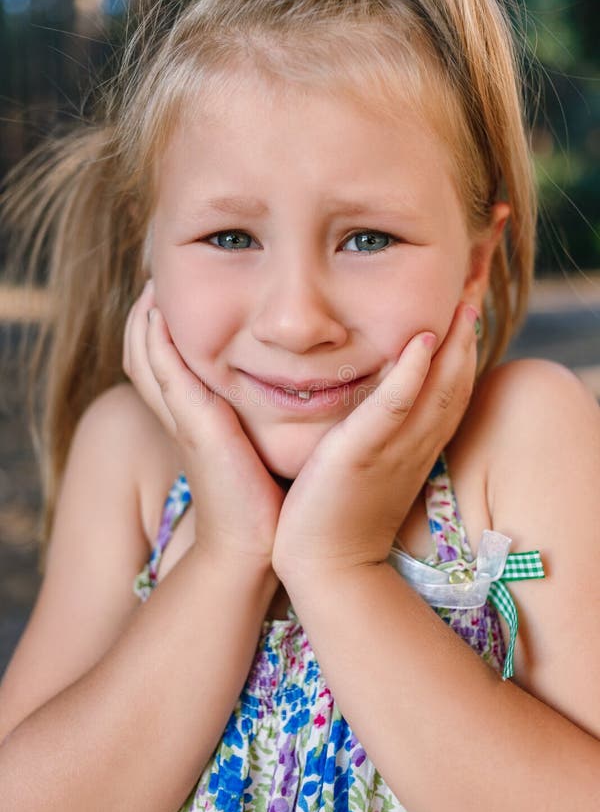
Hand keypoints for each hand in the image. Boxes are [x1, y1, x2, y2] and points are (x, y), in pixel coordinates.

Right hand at [122, 280, 285, 568]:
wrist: (257, 540)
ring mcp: (182, 416)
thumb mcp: (258, 439)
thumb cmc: (266, 491)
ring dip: (144, 316)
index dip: (159, 322)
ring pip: (144, 354)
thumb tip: (294, 377)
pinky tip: (159, 310)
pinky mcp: (192, 423)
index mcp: (194, 413)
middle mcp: (181, 411)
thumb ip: (262, 408)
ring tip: (153, 280)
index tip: (173, 287)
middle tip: (154, 271)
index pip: (164, 357)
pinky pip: (163, 371)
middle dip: (145, 310)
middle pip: (142, 349)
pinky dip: (155, 340)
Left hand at [271, 302, 478, 579]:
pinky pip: (394, 408)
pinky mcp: (362, 455)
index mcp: (416, 447)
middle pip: (456, 384)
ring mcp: (393, 450)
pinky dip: (412, 374)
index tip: (467, 312)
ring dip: (453, 346)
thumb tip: (379, 405)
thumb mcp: (369, 468)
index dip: (464, 352)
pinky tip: (421, 340)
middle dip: (468, 336)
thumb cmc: (339, 514)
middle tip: (475, 291)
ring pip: (438, 392)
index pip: (451, 392)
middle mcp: (415, 445)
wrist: (323, 565)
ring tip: (464, 303)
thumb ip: (380, 435)